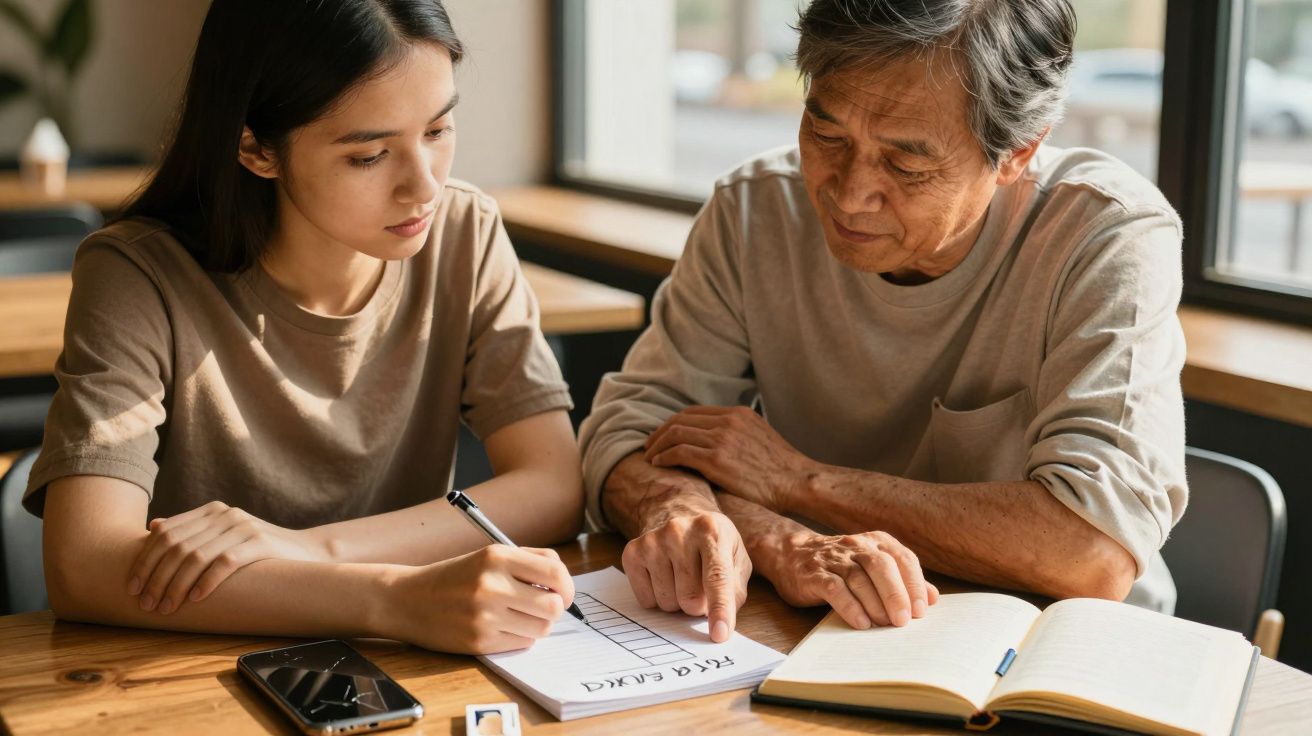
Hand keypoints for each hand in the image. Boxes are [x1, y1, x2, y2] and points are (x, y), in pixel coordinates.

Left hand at [127, 501, 330, 613]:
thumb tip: (154, 527)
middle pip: (177, 546)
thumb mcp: (223, 535)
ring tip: (167, 608)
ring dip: (176, 585)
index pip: (166, 533)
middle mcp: (225, 514)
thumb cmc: (258, 550)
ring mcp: (243, 527)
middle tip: (146, 604)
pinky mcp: (260, 543)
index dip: (145, 560)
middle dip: (156, 578)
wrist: (306, 551)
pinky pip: (225, 562)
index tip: (133, 587)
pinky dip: (206, 582)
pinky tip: (195, 599)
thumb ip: (192, 530)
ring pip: (196, 556)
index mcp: (211, 511)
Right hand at [386, 545, 573, 653]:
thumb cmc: (454, 577)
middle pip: (554, 606)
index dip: (567, 586)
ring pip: (542, 628)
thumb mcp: (488, 556)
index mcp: (496, 556)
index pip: (555, 573)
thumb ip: (528, 561)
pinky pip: (521, 643)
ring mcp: (485, 616)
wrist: (407, 599)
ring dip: (538, 624)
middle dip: (555, 609)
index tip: (563, 592)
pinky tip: (501, 627)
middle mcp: (491, 585)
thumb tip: (564, 582)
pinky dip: (519, 637)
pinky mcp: (479, 641)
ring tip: (519, 616)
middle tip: (542, 607)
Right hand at [621, 510, 751, 642]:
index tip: (720, 634)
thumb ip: (735, 590)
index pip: (717, 578)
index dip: (720, 609)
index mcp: (712, 530)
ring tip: (681, 578)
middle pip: (690, 599)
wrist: (677, 512)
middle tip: (700, 586)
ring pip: (667, 603)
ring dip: (677, 601)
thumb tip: (721, 621)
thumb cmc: (711, 543)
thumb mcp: (736, 558)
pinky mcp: (633, 552)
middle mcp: (679, 531)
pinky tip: (663, 576)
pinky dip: (657, 598)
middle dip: (698, 605)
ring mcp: (653, 541)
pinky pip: (646, 600)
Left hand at [643, 405, 814, 511]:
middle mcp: (727, 421)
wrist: (797, 481)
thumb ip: (736, 435)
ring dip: (658, 446)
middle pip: (680, 419)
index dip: (673, 423)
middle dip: (660, 433)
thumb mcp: (759, 438)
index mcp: (737, 414)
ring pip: (676, 434)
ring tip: (650, 457)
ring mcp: (722, 439)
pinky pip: (680, 452)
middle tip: (649, 446)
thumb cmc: (780, 470)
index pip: (693, 412)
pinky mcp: (717, 460)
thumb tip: (713, 445)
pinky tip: (659, 465)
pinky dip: (664, 457)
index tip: (663, 436)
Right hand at [763, 529, 937, 628]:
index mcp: (875, 542)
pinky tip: (860, 623)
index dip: (914, 583)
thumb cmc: (840, 565)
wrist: (791, 554)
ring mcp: (833, 559)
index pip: (902, 558)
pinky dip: (849, 606)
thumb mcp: (872, 566)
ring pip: (858, 578)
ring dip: (874, 603)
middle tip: (904, 620)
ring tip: (884, 625)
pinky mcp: (813, 574)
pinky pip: (834, 588)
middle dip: (896, 593)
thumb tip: (932, 598)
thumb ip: (902, 579)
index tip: (922, 610)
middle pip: (880, 566)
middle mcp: (855, 545)